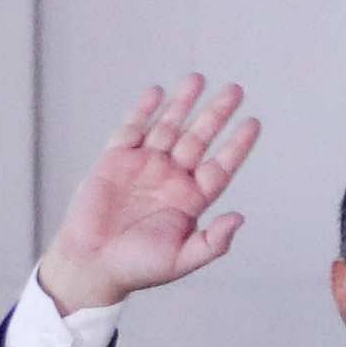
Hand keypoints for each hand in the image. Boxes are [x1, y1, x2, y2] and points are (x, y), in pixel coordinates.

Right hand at [34, 74, 258, 312]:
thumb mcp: (182, 260)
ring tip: (198, 78)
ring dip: (183, 104)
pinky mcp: (114, 160)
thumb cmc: (138, 267)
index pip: (221, 165)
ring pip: (168, 127)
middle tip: (236, 89)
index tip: (253, 123)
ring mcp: (143, 166)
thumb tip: (239, 218)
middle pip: (199, 139)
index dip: (237, 145)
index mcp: (191, 199)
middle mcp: (171, 178)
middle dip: (216, 114)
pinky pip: (131, 130)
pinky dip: (143, 111)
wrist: (92, 264)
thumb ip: (213, 242)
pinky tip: (157, 93)